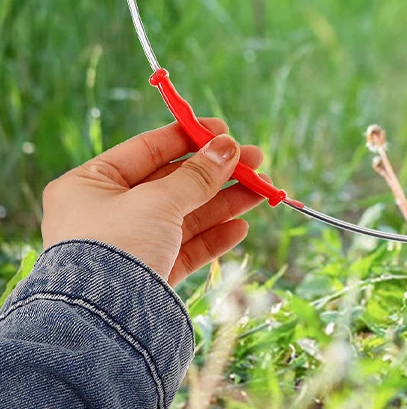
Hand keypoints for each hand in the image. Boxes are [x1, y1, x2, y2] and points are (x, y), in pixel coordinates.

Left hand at [41, 119, 268, 286]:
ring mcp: (128, 246)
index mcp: (90, 184)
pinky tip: (241, 227)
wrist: (99, 328)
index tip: (225, 130)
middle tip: (256, 161)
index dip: (189, 137)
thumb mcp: (158, 200)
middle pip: (173, 182)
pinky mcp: (146, 277)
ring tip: (263, 191)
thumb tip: (228, 147)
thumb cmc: (116, 248)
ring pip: (186, 215)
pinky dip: (214, 238)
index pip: (148, 149)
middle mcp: (106, 213)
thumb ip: (197, 174)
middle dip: (218, 172)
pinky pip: (185, 249)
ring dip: (225, 202)